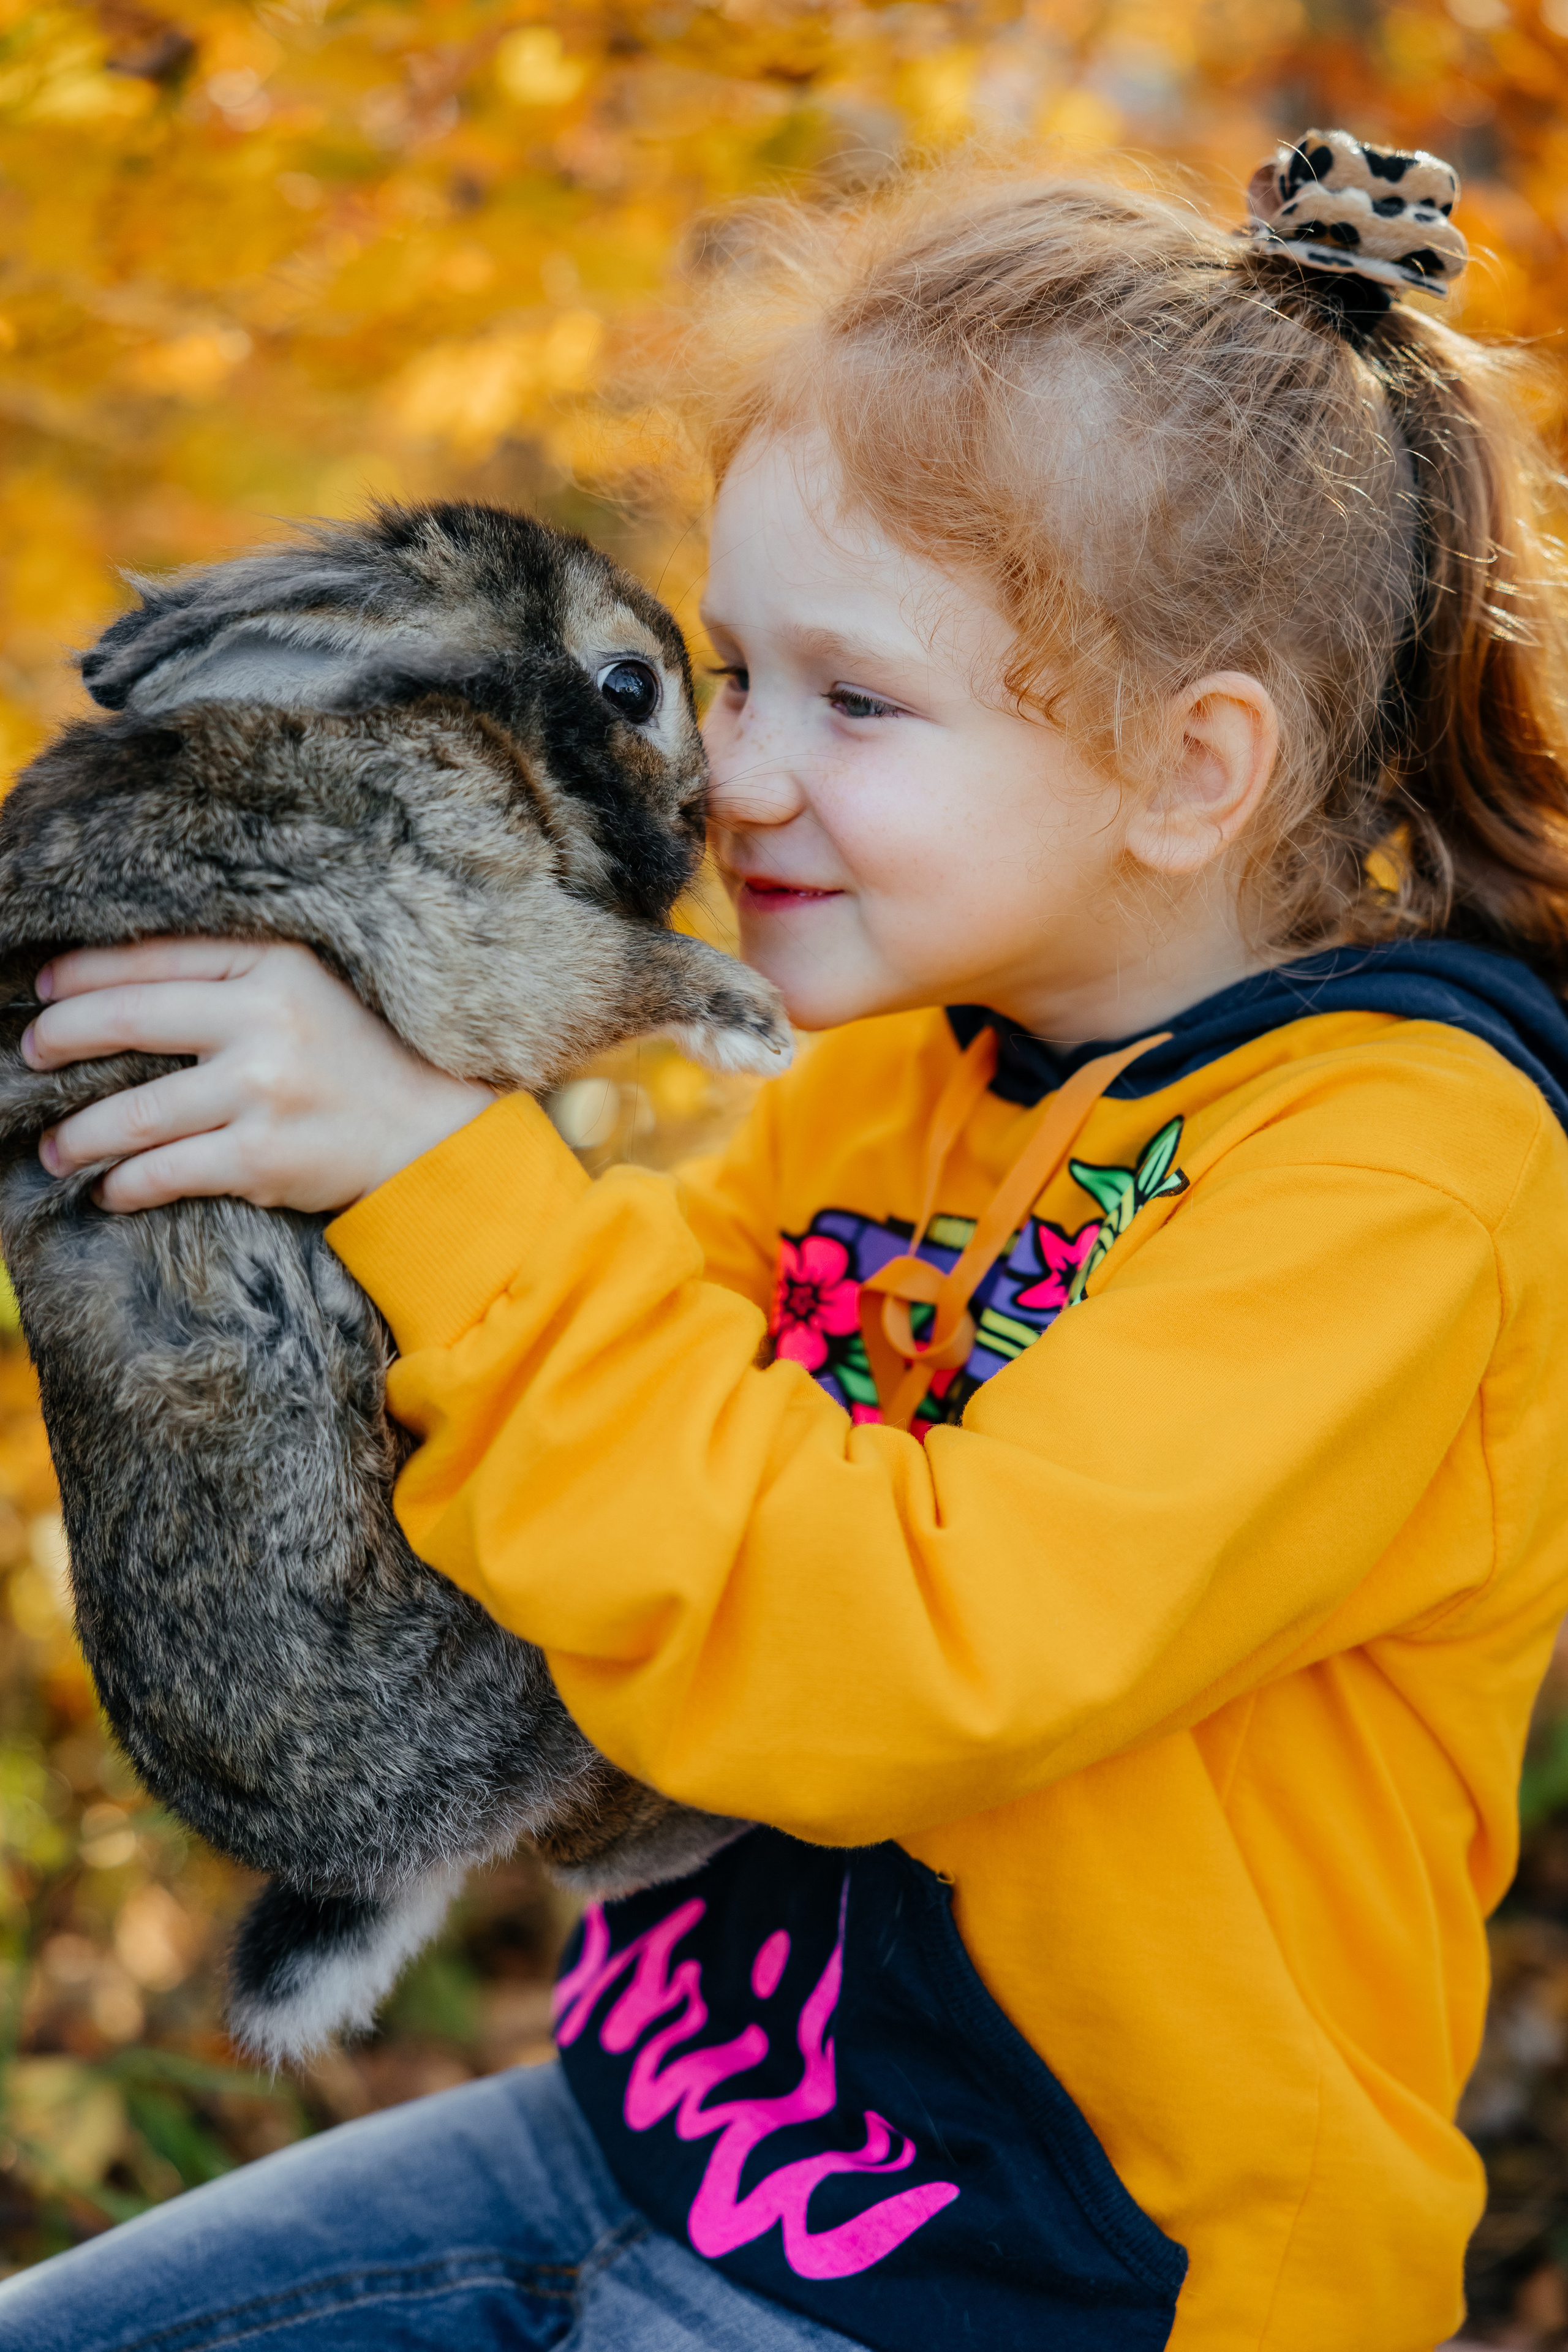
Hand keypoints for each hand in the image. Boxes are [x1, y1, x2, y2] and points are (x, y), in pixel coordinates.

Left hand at [22, 939, 495, 1214]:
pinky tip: (108, 1191)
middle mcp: (265, 1020)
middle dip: (59, 1039)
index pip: (150, 957)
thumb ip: (234, 975)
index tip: (41, 988)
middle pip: (124, 1021)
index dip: (80, 973)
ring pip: (133, 1112)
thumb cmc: (363, 1058)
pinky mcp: (262, 1158)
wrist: (435, 1134)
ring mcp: (263, 1091)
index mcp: (273, 963)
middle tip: (30, 1053)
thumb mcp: (309, 988)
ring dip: (77, 1134)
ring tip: (53, 1147)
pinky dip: (125, 1185)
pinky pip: (166, 1172)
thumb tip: (121, 981)